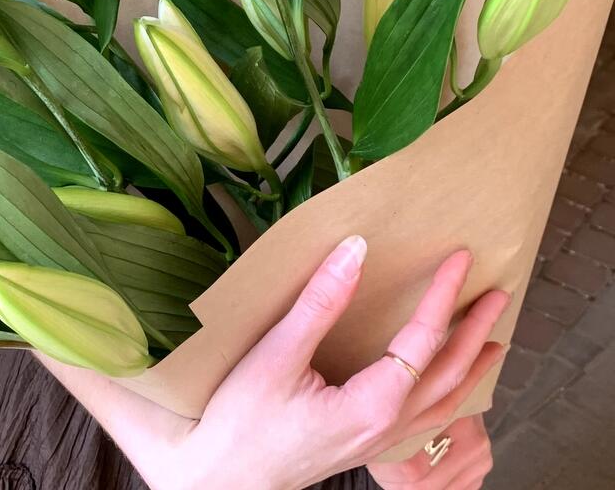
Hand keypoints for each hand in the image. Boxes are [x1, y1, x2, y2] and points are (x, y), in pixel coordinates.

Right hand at [40, 238, 509, 489]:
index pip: (422, 341)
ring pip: (444, 405)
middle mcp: (385, 428)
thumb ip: (320, 302)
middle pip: (449, 376)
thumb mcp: (277, 354)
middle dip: (475, 331)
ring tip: (490, 342)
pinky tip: (442, 388)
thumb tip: (355, 251)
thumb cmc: (242, 421)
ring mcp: (377, 442)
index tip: (458, 260)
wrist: (221, 476)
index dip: (443, 296)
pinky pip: (426, 422)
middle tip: (497, 295)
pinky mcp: (363, 444)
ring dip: (471, 367)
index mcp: (371, 405)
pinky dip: (449, 398)